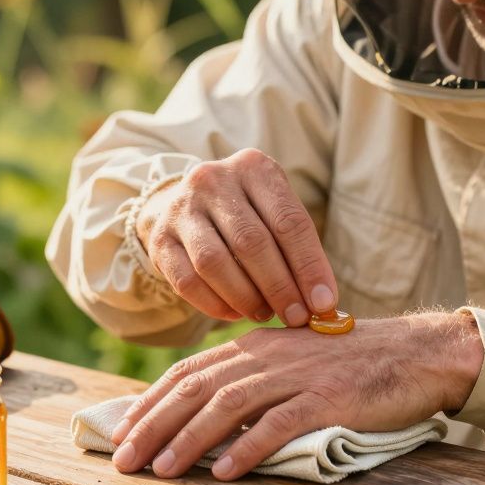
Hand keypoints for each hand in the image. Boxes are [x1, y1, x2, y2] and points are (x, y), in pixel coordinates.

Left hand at [107, 311, 483, 479]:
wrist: (417, 353)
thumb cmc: (353, 365)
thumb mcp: (293, 363)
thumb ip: (253, 380)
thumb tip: (206, 416)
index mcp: (255, 345)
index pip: (188, 372)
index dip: (150, 402)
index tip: (119, 432)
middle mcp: (268, 354)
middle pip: (197, 388)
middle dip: (154, 424)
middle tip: (123, 459)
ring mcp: (298, 374)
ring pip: (230, 404)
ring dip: (191, 438)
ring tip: (163, 469)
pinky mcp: (328, 397)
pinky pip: (281, 422)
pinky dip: (250, 446)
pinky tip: (226, 469)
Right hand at [137, 148, 337, 327]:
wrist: (187, 204)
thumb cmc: (248, 213)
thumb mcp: (275, 212)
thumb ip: (299, 250)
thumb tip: (323, 303)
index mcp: (254, 167)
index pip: (289, 221)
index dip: (309, 267)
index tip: (324, 304)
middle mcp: (213, 179)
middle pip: (252, 243)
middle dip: (280, 287)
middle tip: (297, 317)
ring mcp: (181, 207)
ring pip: (215, 263)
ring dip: (246, 298)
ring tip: (266, 314)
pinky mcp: (160, 237)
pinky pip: (187, 281)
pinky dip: (215, 304)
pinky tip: (235, 313)